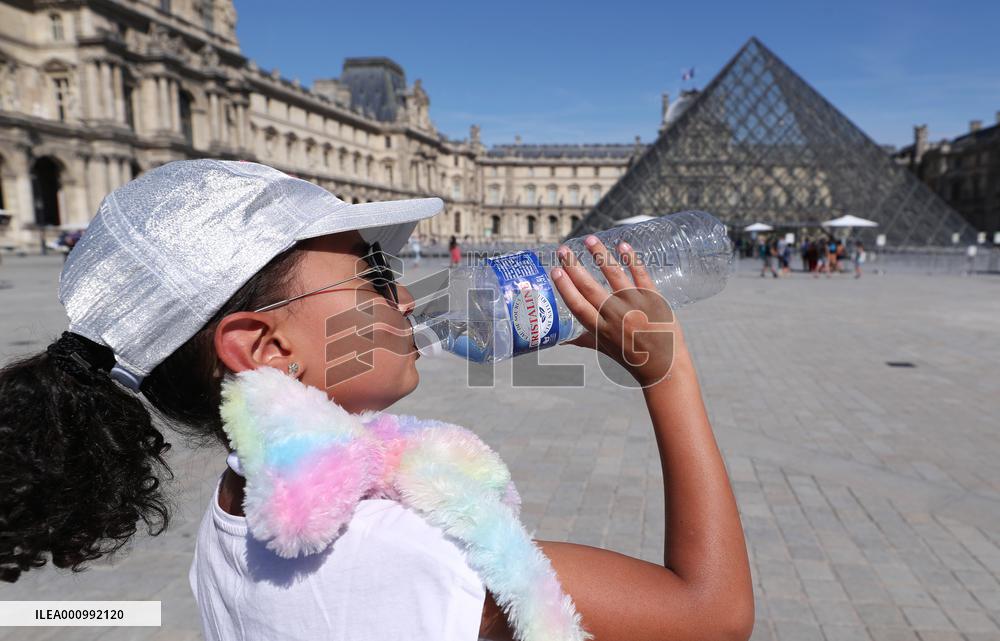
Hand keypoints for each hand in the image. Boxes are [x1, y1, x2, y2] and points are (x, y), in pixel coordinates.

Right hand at [551, 235, 679, 387]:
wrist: (665, 367)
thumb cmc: (632, 359)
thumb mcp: (605, 350)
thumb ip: (584, 340)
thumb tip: (562, 341)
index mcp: (600, 330)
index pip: (578, 305)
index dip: (565, 288)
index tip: (555, 271)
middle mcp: (615, 317)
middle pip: (590, 288)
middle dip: (574, 267)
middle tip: (563, 250)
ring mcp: (635, 306)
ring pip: (614, 276)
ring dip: (600, 256)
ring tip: (590, 239)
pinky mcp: (654, 299)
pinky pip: (641, 275)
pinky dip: (632, 259)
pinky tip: (622, 245)